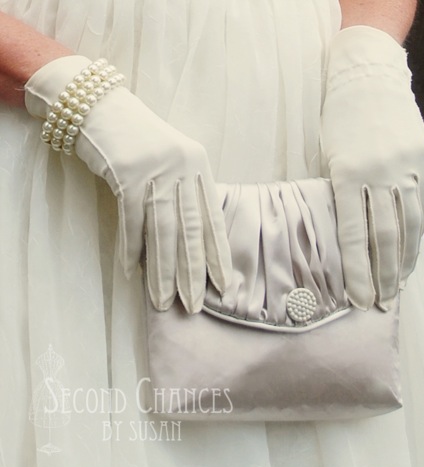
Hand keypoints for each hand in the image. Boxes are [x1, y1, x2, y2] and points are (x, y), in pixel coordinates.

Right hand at [25, 56, 231, 312]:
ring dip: (162, 269)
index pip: (212, 218)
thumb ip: (186, 193)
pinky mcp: (127, 171)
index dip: (218, 253)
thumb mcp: (173, 161)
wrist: (100, 106)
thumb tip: (193, 240)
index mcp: (198, 165)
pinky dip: (131, 247)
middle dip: (193, 271)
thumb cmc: (139, 140)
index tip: (224, 285)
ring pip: (162, 229)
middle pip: (190, 229)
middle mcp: (182, 168)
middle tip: (193, 304)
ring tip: (163, 300)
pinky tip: (132, 272)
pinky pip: (131, 218)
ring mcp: (155, 169)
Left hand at [320, 26, 423, 310]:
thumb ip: (335, 194)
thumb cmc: (336, 119)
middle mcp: (379, 174)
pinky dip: (415, 235)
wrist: (367, 77)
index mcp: (347, 174)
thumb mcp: (325, 155)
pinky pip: (421, 206)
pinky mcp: (422, 161)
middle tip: (379, 303)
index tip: (357, 298)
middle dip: (380, 275)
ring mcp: (405, 167)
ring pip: (406, 226)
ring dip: (401, 262)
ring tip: (396, 287)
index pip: (352, 235)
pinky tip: (410, 255)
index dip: (355, 271)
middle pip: (382, 237)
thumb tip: (343, 235)